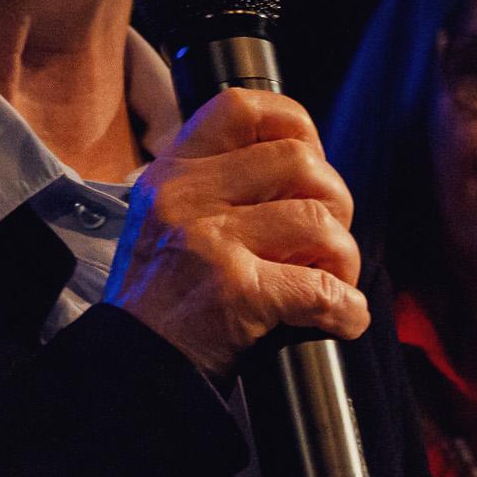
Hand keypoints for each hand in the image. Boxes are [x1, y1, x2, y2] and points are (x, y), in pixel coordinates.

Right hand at [101, 89, 366, 377]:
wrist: (131, 369)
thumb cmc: (161, 298)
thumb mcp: (166, 217)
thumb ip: (218, 184)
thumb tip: (302, 164)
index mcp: (173, 172)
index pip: (241, 107)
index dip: (294, 124)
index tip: (311, 158)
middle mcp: (186, 197)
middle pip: (298, 162)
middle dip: (335, 201)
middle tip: (325, 239)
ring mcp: (209, 241)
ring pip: (318, 222)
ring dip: (342, 259)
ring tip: (331, 282)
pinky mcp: (234, 291)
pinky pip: (321, 288)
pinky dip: (345, 309)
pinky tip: (340, 319)